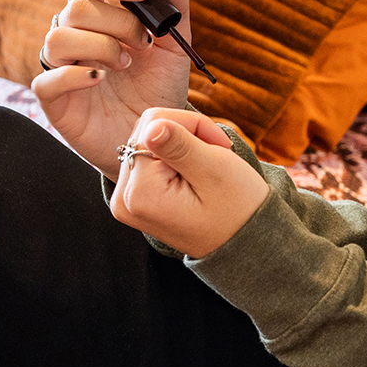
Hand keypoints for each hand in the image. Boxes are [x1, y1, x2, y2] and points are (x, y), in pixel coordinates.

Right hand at [31, 0, 194, 175]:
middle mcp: (74, 38)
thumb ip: (175, 10)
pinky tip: (100, 80)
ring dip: (99, 46)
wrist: (155, 135)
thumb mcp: (175, 48)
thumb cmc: (159, 87)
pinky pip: (46, 80)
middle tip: (145, 44)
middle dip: (117, 22)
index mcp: (98, 19)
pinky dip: (75, 76)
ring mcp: (61, 68)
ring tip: (126, 64)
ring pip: (57, 39)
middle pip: (76, 10)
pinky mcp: (55, 101)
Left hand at [111, 108, 268, 258]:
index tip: (219, 144)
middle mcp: (123, 197)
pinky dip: (175, 156)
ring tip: (207, 164)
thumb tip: (151, 125)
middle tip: (215, 152)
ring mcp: (126, 199)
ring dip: (182, 144)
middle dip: (184, 134)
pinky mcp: (135, 197)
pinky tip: (195, 171)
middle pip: (146, 132)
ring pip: (149, 141)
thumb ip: (180, 145)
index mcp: (139, 193)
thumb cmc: (237, 208)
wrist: (244, 241)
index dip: (191, 125)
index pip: (154, 126)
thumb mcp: (213, 170)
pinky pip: (150, 157)